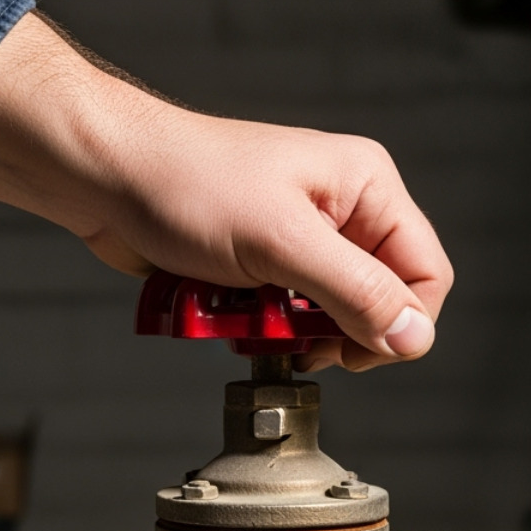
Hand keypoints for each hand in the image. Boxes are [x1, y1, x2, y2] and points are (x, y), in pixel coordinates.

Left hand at [0, 12, 452, 371]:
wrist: (105, 179)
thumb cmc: (185, 183)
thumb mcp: (281, 243)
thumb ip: (355, 291)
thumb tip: (412, 337)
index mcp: (366, 187)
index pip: (425, 274)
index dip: (398, 324)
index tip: (354, 351)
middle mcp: (342, 211)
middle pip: (377, 303)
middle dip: (334, 331)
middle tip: (294, 338)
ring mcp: (300, 239)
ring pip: (326, 317)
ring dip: (288, 331)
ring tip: (249, 318)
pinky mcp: (262, 264)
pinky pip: (282, 316)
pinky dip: (257, 327)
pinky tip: (229, 316)